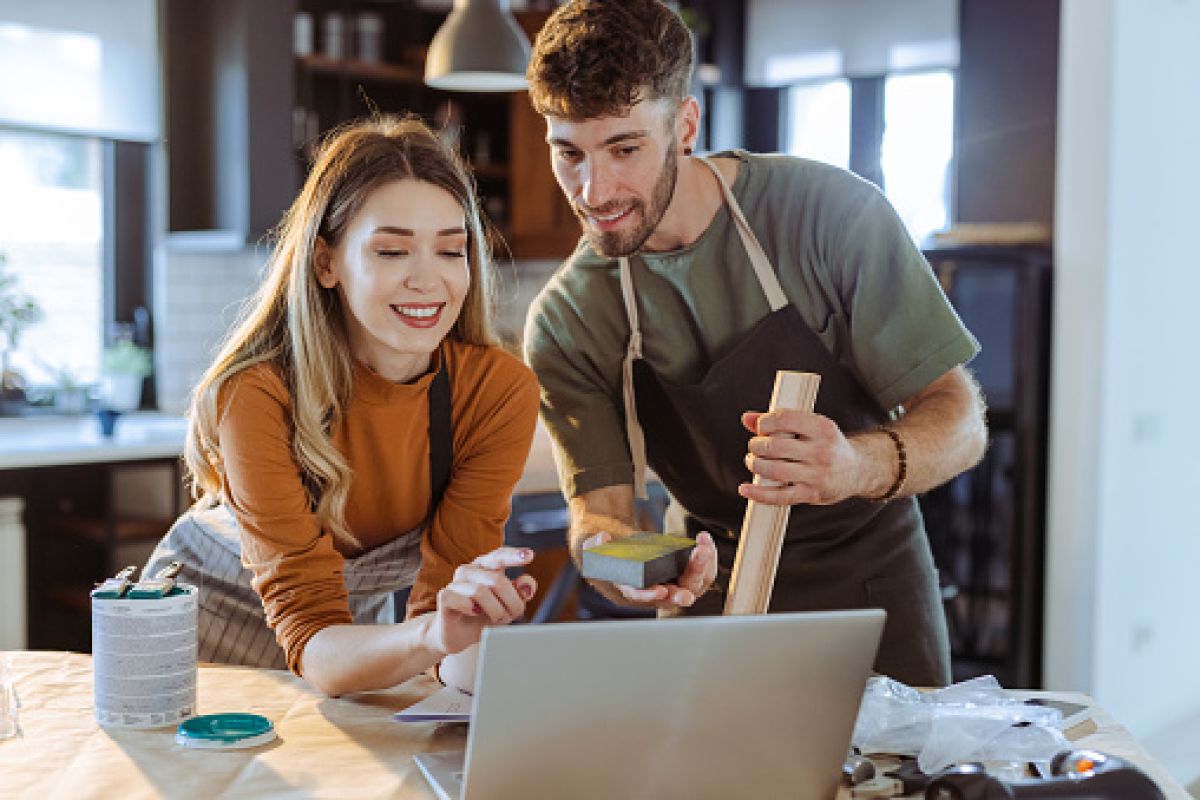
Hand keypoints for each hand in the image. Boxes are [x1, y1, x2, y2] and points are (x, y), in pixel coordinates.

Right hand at [427, 547, 537, 656]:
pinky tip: (472, 613)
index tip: (530, 555)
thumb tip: (526, 585)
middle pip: (498, 580)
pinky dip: (471, 610)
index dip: (515, 555)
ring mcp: (456, 582)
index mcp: (487, 566)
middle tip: (508, 616)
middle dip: (509, 603)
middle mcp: (471, 569)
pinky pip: (462, 600)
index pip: (501, 555)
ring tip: (493, 618)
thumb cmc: (485, 616)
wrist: (459, 636)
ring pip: (480, 592)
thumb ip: (522, 592)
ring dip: (493, 611)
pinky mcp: (445, 596)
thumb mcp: (510, 605)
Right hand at [581, 531, 717, 609]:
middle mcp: (654, 592)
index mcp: (630, 589)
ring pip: (692, 585)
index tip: (658, 591)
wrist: (622, 551)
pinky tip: (704, 541)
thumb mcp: (592, 549)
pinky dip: (705, 559)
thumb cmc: (608, 554)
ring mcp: (672, 585)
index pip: (640, 596)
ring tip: (703, 546)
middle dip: (686, 581)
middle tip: (694, 561)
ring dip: (701, 568)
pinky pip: (700, 573)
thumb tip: (603, 539)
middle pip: (674, 593)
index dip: (648, 595)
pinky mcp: (683, 575)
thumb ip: (593, 545)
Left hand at [738, 409, 864, 505]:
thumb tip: (748, 418)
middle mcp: (821, 451)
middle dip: (757, 445)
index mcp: (822, 428)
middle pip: (775, 446)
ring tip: (754, 461)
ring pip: (774, 470)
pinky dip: (758, 493)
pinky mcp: (811, 494)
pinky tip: (746, 488)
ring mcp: (817, 475)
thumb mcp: (812, 427)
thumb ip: (781, 421)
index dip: (765, 422)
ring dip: (755, 465)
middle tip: (755, 446)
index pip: (785, 419)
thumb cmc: (829, 446)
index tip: (760, 426)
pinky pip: (779, 496)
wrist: (857, 470)